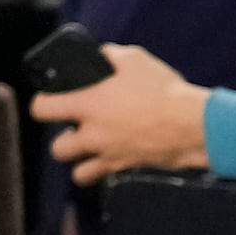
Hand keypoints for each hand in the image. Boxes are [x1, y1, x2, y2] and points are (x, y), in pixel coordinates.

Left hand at [31, 44, 210, 183]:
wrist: (193, 124)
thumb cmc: (162, 89)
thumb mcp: (133, 59)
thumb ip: (109, 56)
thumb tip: (100, 56)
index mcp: (87, 104)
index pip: (42, 109)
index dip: (42, 103)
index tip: (50, 99)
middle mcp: (92, 134)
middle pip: (57, 148)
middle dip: (62, 139)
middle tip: (75, 127)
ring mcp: (109, 154)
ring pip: (77, 172)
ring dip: (79, 160)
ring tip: (89, 146)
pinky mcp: (127, 167)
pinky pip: (103, 177)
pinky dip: (101, 170)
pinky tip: (108, 158)